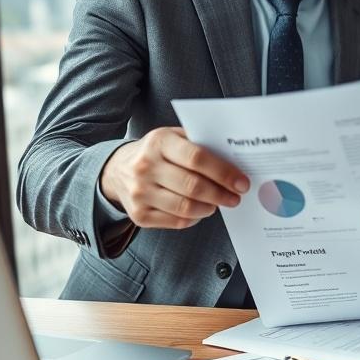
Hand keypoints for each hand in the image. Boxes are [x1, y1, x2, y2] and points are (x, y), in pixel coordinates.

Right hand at [100, 127, 248, 228]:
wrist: (117, 170)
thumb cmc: (157, 152)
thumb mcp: (173, 137)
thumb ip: (200, 143)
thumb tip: (235, 160)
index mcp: (159, 142)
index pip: (197, 158)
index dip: (223, 172)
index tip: (241, 182)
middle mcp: (145, 167)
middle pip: (193, 186)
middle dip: (221, 194)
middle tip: (235, 197)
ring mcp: (139, 193)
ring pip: (185, 207)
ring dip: (210, 207)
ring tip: (218, 203)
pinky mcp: (138, 215)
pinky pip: (175, 221)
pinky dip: (194, 218)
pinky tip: (200, 210)